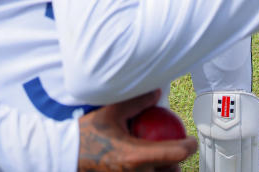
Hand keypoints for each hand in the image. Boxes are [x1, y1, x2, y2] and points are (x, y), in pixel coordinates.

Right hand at [78, 90, 195, 170]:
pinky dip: (151, 170)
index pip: (175, 153)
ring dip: (165, 169)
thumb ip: (137, 103)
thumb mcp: (112, 113)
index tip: (191, 140)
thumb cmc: (87, 135)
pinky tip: (147, 163)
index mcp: (136, 156)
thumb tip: (156, 94)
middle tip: (179, 148)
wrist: (67, 155)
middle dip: (178, 162)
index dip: (189, 146)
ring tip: (165, 158)